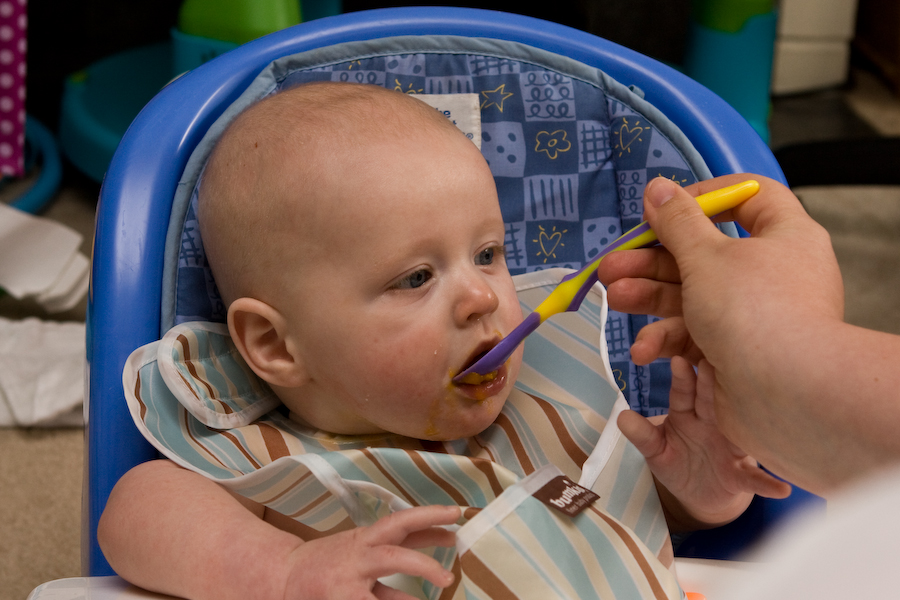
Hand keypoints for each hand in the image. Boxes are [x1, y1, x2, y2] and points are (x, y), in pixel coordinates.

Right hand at [281, 504, 459, 599]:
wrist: (280, 576)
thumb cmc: (328, 565)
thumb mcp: (363, 549)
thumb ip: (402, 549)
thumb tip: (446, 538)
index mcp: (365, 539)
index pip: (401, 522)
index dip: (429, 515)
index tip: (457, 513)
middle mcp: (358, 555)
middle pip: (395, 546)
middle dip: (425, 555)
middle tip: (449, 573)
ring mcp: (348, 580)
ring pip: (387, 574)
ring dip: (415, 581)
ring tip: (442, 583)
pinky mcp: (342, 599)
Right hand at [598, 173, 843, 368]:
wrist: (787, 395)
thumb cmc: (755, 310)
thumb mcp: (707, 255)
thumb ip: (676, 221)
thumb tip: (658, 187)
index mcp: (784, 234)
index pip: (749, 197)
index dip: (703, 197)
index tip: (663, 209)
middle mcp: (773, 272)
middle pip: (704, 252)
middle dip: (651, 260)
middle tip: (612, 264)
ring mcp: (754, 315)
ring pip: (692, 296)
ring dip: (648, 296)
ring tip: (612, 296)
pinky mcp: (737, 351)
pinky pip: (697, 334)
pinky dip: (668, 339)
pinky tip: (642, 348)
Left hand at [618, 356, 790, 530]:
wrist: (700, 494)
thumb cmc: (678, 462)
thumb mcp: (655, 450)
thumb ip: (642, 435)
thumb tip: (621, 417)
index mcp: (688, 413)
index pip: (684, 393)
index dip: (682, 379)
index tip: (678, 360)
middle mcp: (712, 423)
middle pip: (712, 402)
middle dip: (711, 385)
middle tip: (713, 363)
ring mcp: (729, 446)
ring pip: (739, 431)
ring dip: (747, 421)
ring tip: (755, 405)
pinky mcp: (740, 473)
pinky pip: (754, 477)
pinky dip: (767, 483)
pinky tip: (782, 488)